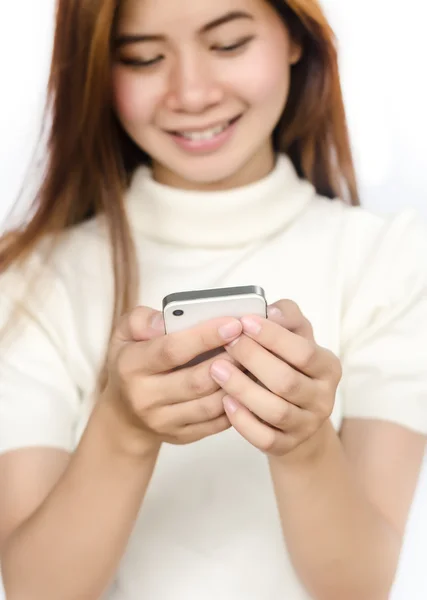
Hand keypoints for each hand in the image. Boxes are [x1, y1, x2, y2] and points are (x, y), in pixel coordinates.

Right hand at [103, 306, 242, 454]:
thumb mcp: (125, 334)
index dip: (205, 336)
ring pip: (210, 404)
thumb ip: (142, 319)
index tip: (233, 323)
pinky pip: (216, 423)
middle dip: (229, 359)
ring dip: (237, 383)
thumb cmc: (133, 363)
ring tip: (255, 361)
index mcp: (131, 366)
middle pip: (196, 380)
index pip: (171, 350)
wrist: (124, 413)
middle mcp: (145, 397)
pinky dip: (236, 403)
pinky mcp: (182, 436)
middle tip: (252, 341)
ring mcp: (163, 421)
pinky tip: (248, 385)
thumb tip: (165, 319)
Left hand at [209, 300, 341, 457]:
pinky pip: (265, 439)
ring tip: (217, 370)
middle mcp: (323, 398)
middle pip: (286, 382)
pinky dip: (243, 422)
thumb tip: (271, 311)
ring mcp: (306, 425)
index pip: (303, 351)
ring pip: (275, 411)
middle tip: (227, 344)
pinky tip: (225, 402)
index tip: (244, 322)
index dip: (272, 337)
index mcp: (328, 367)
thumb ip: (286, 316)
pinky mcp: (287, 445)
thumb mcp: (295, 334)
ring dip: (242, 389)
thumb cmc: (290, 363)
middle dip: (253, 360)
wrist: (297, 411)